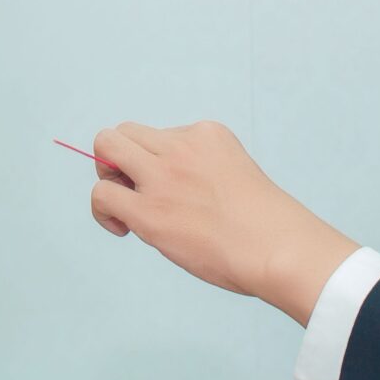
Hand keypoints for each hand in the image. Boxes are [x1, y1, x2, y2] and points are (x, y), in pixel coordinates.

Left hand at [89, 121, 359, 325]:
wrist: (277, 247)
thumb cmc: (265, 225)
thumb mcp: (234, 172)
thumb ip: (201, 171)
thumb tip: (168, 196)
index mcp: (206, 134)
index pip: (160, 135)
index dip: (156, 162)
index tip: (173, 189)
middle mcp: (180, 146)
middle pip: (124, 132)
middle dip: (119, 157)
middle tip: (133, 189)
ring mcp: (163, 175)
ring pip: (105, 146)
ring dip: (107, 174)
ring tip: (124, 204)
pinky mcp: (149, 210)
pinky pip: (102, 194)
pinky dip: (103, 211)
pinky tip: (124, 229)